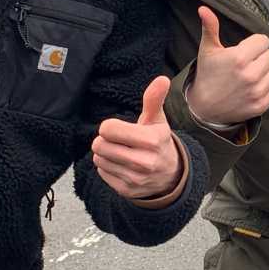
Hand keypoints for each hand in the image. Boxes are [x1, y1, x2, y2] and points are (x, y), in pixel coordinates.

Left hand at [92, 76, 182, 199]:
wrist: (169, 175)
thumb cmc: (158, 142)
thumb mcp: (157, 120)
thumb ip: (154, 99)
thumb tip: (162, 79)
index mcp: (152, 140)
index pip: (108, 130)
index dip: (110, 126)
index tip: (118, 128)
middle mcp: (145, 162)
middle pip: (100, 145)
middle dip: (105, 140)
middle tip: (117, 140)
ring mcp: (135, 179)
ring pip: (99, 159)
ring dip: (105, 153)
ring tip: (120, 151)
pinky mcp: (126, 190)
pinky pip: (101, 173)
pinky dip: (107, 167)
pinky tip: (120, 164)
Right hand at [186, 6, 268, 124]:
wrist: (203, 108)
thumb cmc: (207, 76)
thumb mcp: (207, 50)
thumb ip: (210, 27)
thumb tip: (204, 9)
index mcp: (239, 58)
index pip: (263, 41)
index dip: (254, 44)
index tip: (244, 50)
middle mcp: (250, 75)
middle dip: (260, 57)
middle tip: (246, 63)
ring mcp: (256, 91)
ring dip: (265, 71)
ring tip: (250, 74)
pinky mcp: (261, 104)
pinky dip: (266, 87)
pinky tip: (252, 87)